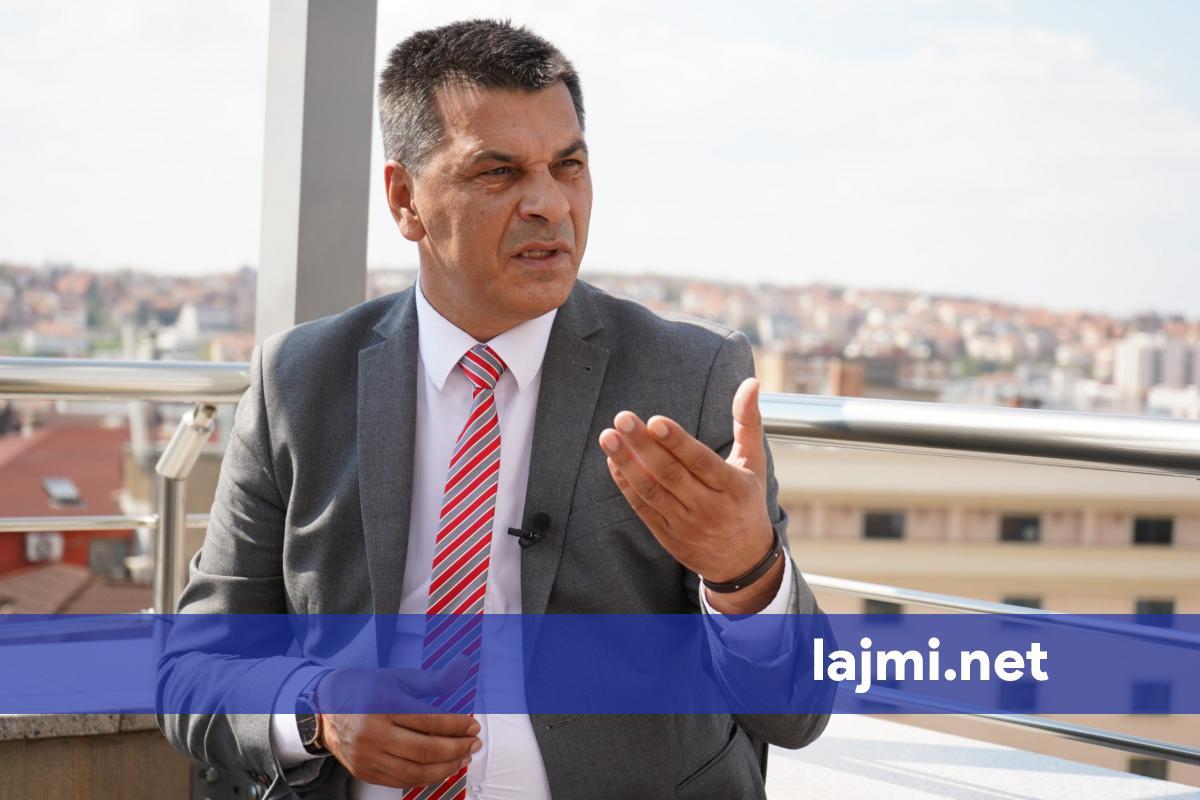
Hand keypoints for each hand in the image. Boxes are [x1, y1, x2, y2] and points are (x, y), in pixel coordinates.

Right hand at [314, 663, 480, 788]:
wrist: (324, 709)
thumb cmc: (363, 690)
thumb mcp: (397, 677)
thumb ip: (432, 680)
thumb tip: (462, 668)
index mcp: (382, 704)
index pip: (429, 720)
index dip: (457, 725)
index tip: (472, 725)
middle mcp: (372, 733)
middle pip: (426, 749)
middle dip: (457, 748)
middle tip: (473, 742)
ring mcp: (367, 756)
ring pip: (416, 771)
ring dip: (446, 767)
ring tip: (462, 757)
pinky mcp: (365, 772)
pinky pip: (402, 781)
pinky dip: (426, 777)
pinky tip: (440, 767)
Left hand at [599, 377, 783, 612]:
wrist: (742, 561)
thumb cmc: (746, 500)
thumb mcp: (754, 462)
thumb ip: (748, 421)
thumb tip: (751, 382)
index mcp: (732, 487)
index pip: (701, 461)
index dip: (677, 442)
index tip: (655, 420)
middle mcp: (708, 507)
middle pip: (670, 473)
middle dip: (643, 445)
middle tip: (622, 418)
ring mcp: (685, 523)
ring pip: (652, 491)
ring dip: (627, 463)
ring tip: (608, 437)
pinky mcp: (667, 535)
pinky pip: (643, 508)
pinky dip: (626, 485)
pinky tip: (613, 462)